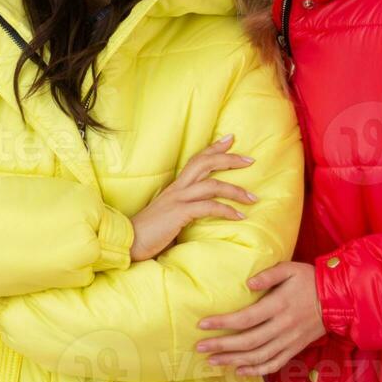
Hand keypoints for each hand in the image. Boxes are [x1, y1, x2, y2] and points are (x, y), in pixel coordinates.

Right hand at [128, 134, 256, 262]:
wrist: (128, 242)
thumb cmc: (149, 233)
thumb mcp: (169, 216)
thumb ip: (184, 210)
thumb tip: (202, 213)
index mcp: (175, 188)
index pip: (196, 160)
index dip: (213, 148)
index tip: (230, 139)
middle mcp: (177, 189)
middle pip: (205, 164)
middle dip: (229, 159)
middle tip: (249, 160)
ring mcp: (178, 200)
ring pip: (212, 185)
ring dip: (236, 190)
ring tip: (253, 198)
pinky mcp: (179, 213)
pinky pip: (209, 207)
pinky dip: (227, 210)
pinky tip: (239, 216)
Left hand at [194, 261, 326, 374]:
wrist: (338, 299)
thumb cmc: (310, 280)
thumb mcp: (290, 269)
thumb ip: (269, 274)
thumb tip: (247, 282)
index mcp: (279, 306)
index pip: (246, 318)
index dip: (222, 323)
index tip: (202, 324)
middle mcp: (283, 326)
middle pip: (248, 341)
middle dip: (221, 346)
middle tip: (200, 347)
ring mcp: (289, 341)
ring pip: (258, 357)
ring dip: (233, 361)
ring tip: (212, 361)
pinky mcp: (295, 349)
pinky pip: (274, 364)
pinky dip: (256, 370)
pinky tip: (239, 371)